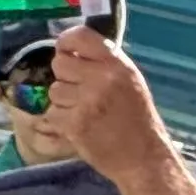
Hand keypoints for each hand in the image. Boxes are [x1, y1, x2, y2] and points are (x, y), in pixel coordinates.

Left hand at [39, 24, 173, 188]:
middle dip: (65, 77)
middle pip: (59, 63)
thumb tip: (71, 50)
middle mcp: (101, 78)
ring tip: (84, 112)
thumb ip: (104, 63)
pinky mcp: (75, 123)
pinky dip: (61, 121)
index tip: (65, 50)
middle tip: (79, 91)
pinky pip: (52, 113)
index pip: (80, 36)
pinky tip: (80, 126)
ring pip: (54, 90)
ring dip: (64, 101)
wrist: (143, 158)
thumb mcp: (129, 81)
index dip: (66, 42)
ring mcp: (87, 101)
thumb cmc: (136, 119)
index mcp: (117, 64)